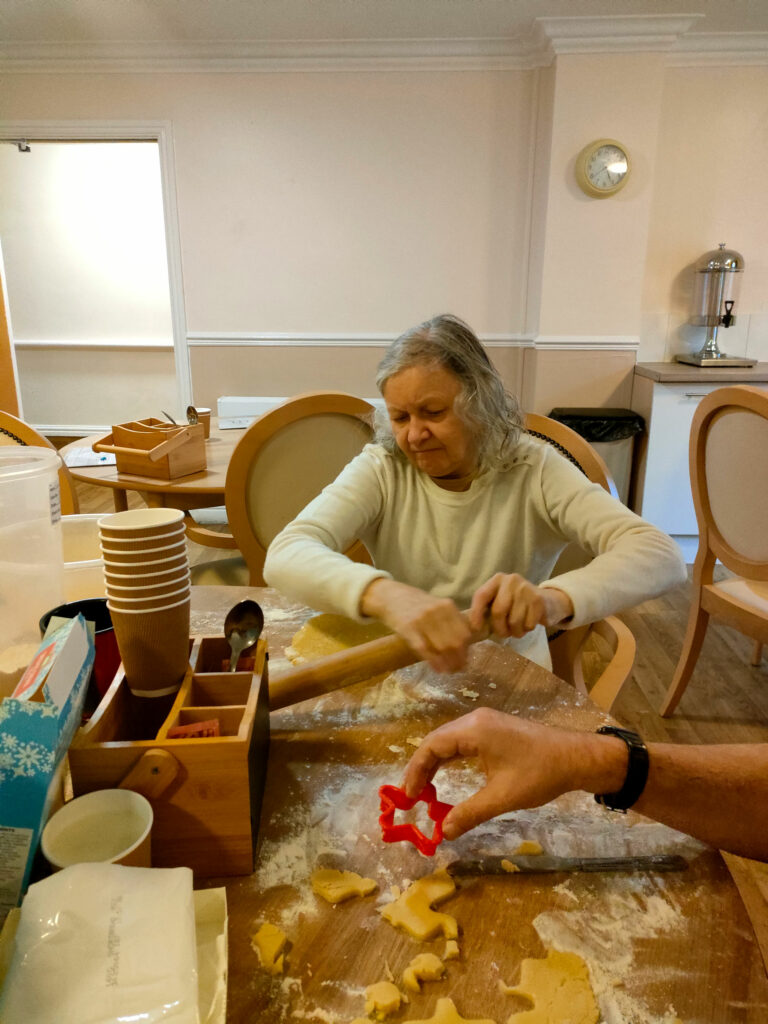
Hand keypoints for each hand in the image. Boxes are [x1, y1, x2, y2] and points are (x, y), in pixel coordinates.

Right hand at [360, 578, 472, 673]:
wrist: (389, 596)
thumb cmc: (415, 604)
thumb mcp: (437, 606)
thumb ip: (452, 620)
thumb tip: (466, 643)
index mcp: (448, 606)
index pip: (465, 632)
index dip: (467, 649)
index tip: (465, 659)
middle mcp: (438, 611)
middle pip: (456, 642)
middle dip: (459, 659)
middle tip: (458, 669)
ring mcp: (423, 619)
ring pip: (442, 647)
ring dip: (448, 663)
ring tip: (448, 671)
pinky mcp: (408, 628)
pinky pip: (425, 649)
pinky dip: (434, 662)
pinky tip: (437, 669)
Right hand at [402, 708, 608, 838]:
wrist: (576, 757)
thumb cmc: (540, 774)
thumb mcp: (503, 797)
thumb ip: (469, 813)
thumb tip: (442, 832)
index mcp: (474, 730)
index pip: (432, 746)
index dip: (416, 771)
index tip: (408, 796)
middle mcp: (476, 720)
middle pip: (437, 741)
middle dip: (422, 768)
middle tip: (412, 796)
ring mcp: (486, 722)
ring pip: (449, 740)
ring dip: (435, 763)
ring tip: (425, 789)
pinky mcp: (495, 728)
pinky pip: (462, 741)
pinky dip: (450, 758)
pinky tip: (447, 776)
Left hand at [468, 573, 572, 637]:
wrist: (549, 600)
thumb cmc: (517, 604)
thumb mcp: (501, 599)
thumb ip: (488, 608)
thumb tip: (470, 628)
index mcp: (497, 580)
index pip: (481, 595)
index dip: (476, 613)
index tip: (476, 628)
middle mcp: (511, 580)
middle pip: (498, 611)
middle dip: (499, 628)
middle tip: (503, 634)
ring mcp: (526, 589)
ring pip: (514, 621)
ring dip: (515, 631)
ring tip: (517, 629)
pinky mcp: (538, 601)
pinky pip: (527, 624)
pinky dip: (526, 629)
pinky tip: (528, 624)